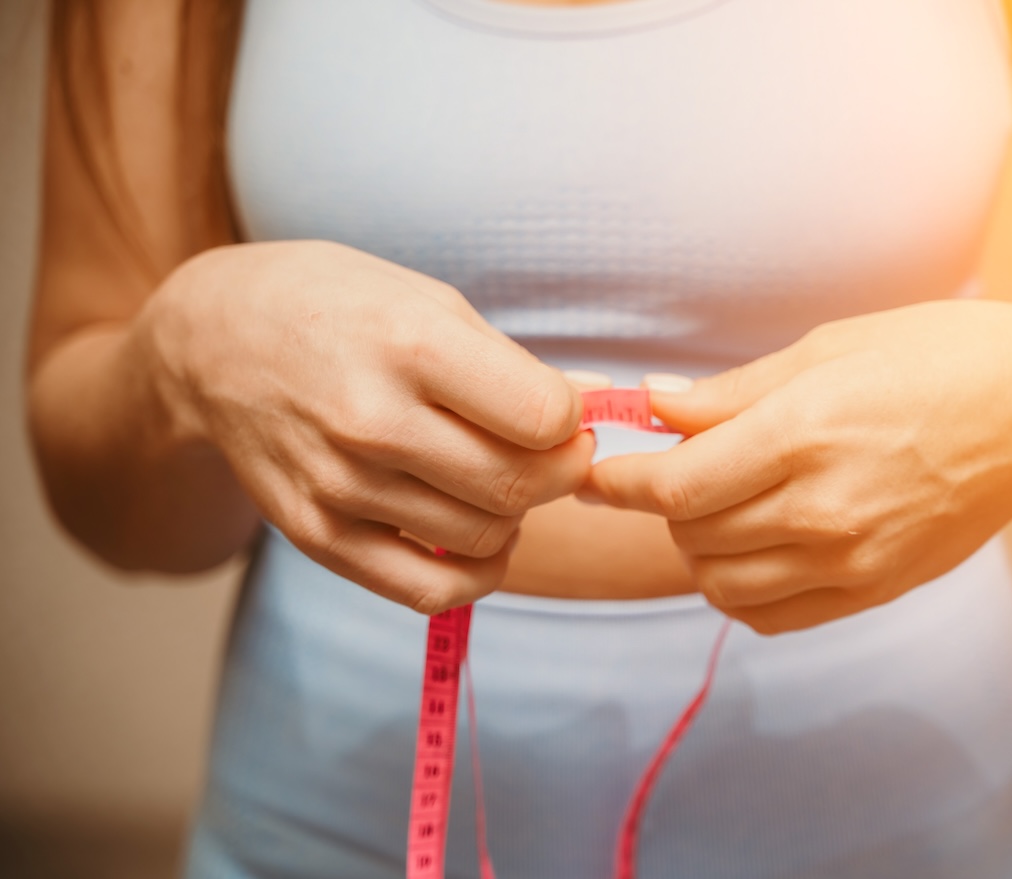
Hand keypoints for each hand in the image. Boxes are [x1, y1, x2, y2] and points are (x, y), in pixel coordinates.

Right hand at [139, 240, 593, 612]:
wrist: (214, 340)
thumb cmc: (336, 306)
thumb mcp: (428, 301)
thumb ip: (515, 363)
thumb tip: (600, 400)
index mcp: (409, 344)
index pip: (542, 417)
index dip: (572, 420)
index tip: (564, 412)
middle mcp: (370, 420)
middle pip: (519, 485)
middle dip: (560, 472)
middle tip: (550, 451)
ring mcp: (339, 485)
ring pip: (484, 537)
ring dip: (516, 515)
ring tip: (497, 477)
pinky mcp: (317, 536)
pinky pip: (429, 590)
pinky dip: (477, 573)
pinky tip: (482, 538)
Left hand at [581, 300, 1011, 632]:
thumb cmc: (936, 358)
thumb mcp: (826, 350)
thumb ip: (729, 393)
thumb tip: (651, 403)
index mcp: (804, 435)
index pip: (673, 486)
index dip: (615, 482)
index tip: (590, 470)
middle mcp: (823, 509)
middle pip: (689, 535)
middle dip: (657, 504)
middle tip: (668, 469)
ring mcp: (852, 559)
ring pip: (721, 585)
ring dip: (695, 549)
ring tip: (712, 508)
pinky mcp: (874, 588)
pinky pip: (772, 616)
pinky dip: (738, 590)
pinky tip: (749, 549)